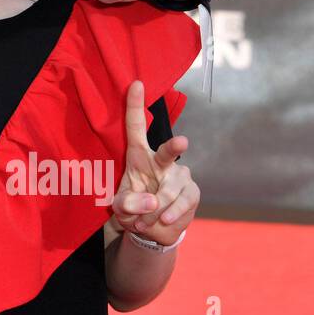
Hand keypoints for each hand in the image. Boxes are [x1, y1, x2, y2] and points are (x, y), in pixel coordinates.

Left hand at [109, 81, 196, 246]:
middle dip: (174, 147)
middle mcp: (160, 161)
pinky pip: (183, 201)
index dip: (135, 105)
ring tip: (143, 220)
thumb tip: (150, 202)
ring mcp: (178, 175)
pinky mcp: (191, 192)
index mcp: (138, 155)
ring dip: (157, 208)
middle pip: (167, 151)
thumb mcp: (122, 208)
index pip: (136, 127)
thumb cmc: (133, 209)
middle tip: (182, 142)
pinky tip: (164, 220)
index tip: (136, 83)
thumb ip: (128, 204)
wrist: (153, 230)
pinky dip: (172, 213)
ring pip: (171, 188)